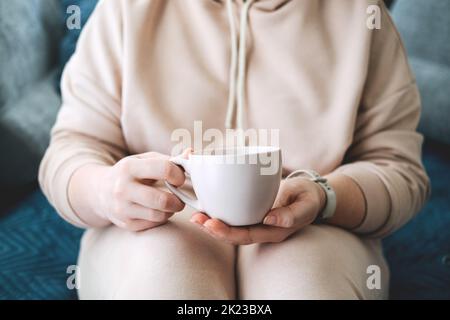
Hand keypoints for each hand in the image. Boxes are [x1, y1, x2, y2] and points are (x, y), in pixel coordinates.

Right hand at [91, 151, 187, 230]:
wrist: (100, 191)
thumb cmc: (130, 173)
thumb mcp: (145, 160)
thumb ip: (169, 159)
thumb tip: (191, 154)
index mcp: (129, 167)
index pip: (164, 169)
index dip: (179, 174)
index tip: (180, 178)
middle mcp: (122, 189)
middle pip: (162, 199)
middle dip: (178, 200)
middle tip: (180, 198)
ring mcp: (122, 209)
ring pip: (159, 215)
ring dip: (171, 210)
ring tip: (170, 204)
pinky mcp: (125, 224)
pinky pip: (153, 224)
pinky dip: (161, 218)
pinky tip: (158, 210)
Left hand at [190, 176, 326, 244]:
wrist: (309, 194)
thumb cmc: (308, 199)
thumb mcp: (306, 205)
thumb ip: (292, 214)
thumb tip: (269, 220)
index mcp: (272, 232)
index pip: (245, 236)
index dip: (227, 232)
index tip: (211, 224)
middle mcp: (260, 229)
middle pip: (232, 234)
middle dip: (212, 228)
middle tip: (196, 218)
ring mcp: (254, 221)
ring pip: (230, 225)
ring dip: (211, 221)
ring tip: (195, 214)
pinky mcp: (250, 210)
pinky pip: (233, 214)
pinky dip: (218, 209)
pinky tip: (206, 203)